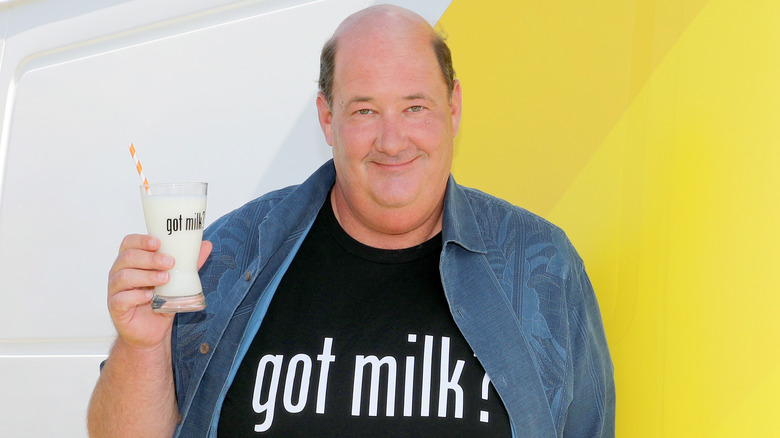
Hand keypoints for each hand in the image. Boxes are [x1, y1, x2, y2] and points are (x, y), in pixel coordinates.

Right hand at [107, 234, 211, 349]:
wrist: (151, 331)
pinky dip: (136, 296)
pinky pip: (121, 299)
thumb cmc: (160, 301)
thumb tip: (207, 245)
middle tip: (170, 262)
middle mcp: (119, 273)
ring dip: (146, 276)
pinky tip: (150, 297)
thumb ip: (189, 263)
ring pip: (124, 277)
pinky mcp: (116, 308)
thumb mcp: (177, 280)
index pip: (129, 243)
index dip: (141, 240)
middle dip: (150, 258)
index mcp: (131, 261)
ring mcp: (115, 291)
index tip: (158, 242)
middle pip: (128, 258)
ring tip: (165, 279)